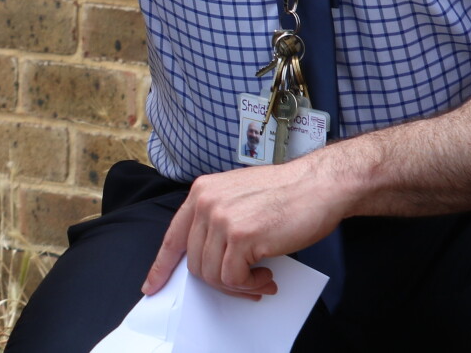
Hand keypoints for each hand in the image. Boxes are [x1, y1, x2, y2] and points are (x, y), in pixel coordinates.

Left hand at [143, 155, 348, 299]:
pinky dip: (250, 285)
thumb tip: (208, 260)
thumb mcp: (239, 198)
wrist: (318, 185)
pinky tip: (267, 276)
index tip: (152, 285)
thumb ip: (217, 221)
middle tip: (247, 283)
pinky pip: (233, 279)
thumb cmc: (287, 194)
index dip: (162, 265)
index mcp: (202, 192)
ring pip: (212, 275)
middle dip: (220, 281)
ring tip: (261, 278)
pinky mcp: (241, 236)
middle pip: (195, 263)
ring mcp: (222, 218)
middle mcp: (206, 202)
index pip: (173, 236)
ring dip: (238, 285)